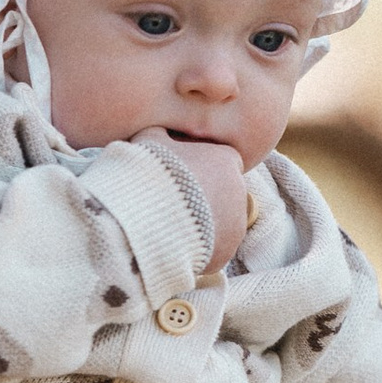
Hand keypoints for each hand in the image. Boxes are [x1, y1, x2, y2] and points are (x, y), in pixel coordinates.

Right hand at [137, 129, 245, 274]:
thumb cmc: (146, 175)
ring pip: (220, 222)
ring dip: (202, 223)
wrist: (142, 223)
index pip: (221, 160)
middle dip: (203, 196)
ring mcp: (235, 226)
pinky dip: (196, 247)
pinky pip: (212, 248)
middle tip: (171, 202)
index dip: (199, 167)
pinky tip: (171, 245)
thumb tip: (160, 128)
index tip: (179, 175)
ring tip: (168, 225)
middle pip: (223, 192)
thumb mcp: (148, 140)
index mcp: (226, 160)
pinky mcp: (225, 254)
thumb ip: (162, 132)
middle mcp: (239, 192)